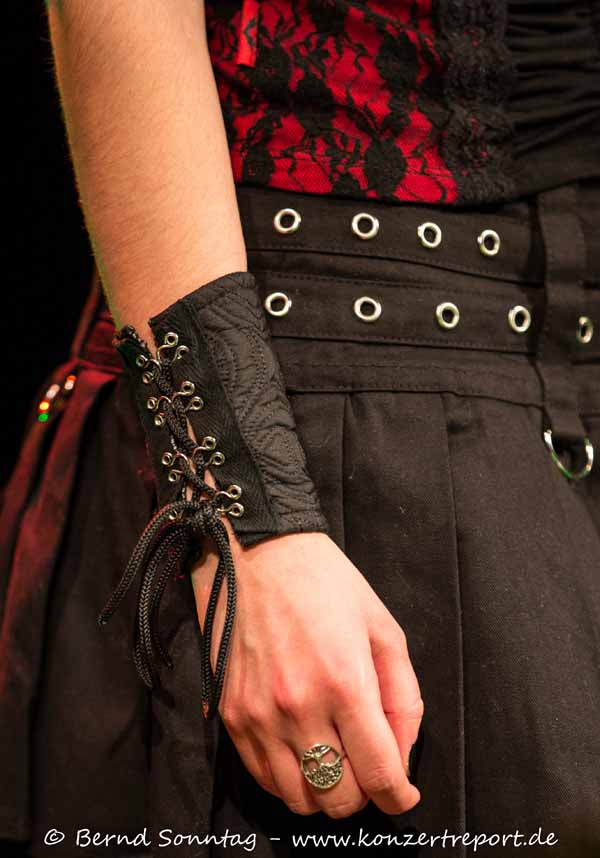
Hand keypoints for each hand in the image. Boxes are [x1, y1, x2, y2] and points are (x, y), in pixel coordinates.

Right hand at [191, 476, 422, 818]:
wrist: (257, 552)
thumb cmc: (326, 583)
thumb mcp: (383, 629)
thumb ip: (404, 698)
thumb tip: (402, 756)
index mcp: (345, 682)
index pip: (379, 774)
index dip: (399, 797)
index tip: (403, 795)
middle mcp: (299, 707)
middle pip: (338, 798)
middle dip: (365, 795)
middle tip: (369, 771)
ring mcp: (259, 714)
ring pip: (298, 798)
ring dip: (325, 793)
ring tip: (335, 762)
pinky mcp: (231, 713)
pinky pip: (261, 776)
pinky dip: (288, 780)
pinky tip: (302, 754)